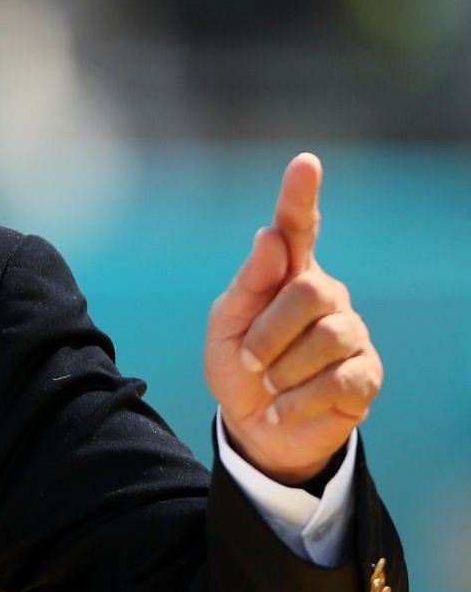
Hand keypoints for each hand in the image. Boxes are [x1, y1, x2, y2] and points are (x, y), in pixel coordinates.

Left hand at [205, 153, 381, 484]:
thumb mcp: (225, 327)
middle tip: (248, 360)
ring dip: (281, 370)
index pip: (298, 228)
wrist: (256, 428)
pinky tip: (281, 409)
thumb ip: (248, 284)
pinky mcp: (366, 374)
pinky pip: (338, 379)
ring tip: (268, 386)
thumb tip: (269, 237)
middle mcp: (326, 296)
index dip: (301, 197)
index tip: (305, 163)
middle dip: (268, 332)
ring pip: (326, 338)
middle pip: (309, 291)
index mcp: (287, 276)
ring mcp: (351, 334)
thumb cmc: (239, 368)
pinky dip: (297, 399)